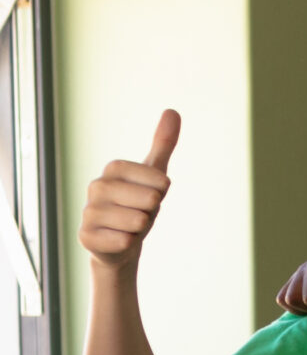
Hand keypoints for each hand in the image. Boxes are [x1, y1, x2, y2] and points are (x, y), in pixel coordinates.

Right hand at [80, 113, 178, 271]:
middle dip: (152, 212)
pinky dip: (129, 243)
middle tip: (140, 212)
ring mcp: (88, 211)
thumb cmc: (138, 204)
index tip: (151, 194)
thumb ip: (163, 144)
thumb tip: (172, 111)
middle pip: (150, 201)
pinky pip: (124, 241)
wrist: (119, 242)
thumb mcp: (155, 174)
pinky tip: (119, 240)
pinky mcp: (86, 236)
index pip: (159, 181)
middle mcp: (96, 186)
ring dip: (141, 229)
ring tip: (129, 226)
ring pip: (138, 222)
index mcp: (113, 169)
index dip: (162, 192)